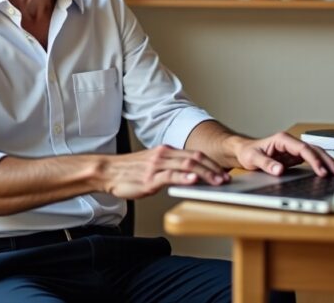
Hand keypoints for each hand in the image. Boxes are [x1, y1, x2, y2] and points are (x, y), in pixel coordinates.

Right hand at [101, 145, 230, 199]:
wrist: (107, 171)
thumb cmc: (129, 172)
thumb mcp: (153, 166)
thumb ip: (170, 169)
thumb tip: (189, 177)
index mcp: (166, 151)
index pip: (194, 154)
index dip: (212, 163)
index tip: (223, 173)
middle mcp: (164, 155)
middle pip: (195, 158)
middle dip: (214, 169)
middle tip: (226, 179)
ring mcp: (157, 165)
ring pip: (187, 165)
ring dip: (205, 174)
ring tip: (217, 182)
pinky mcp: (150, 177)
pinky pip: (170, 176)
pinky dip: (184, 177)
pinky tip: (194, 180)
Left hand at [231, 132, 333, 176]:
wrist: (244, 151)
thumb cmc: (248, 152)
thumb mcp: (253, 158)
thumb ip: (266, 164)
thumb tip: (280, 170)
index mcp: (283, 139)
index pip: (304, 149)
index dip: (314, 160)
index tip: (321, 171)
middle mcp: (291, 143)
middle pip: (314, 149)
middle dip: (327, 160)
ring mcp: (294, 150)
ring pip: (315, 153)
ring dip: (327, 162)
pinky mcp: (295, 157)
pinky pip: (311, 160)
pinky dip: (321, 166)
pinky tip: (328, 173)